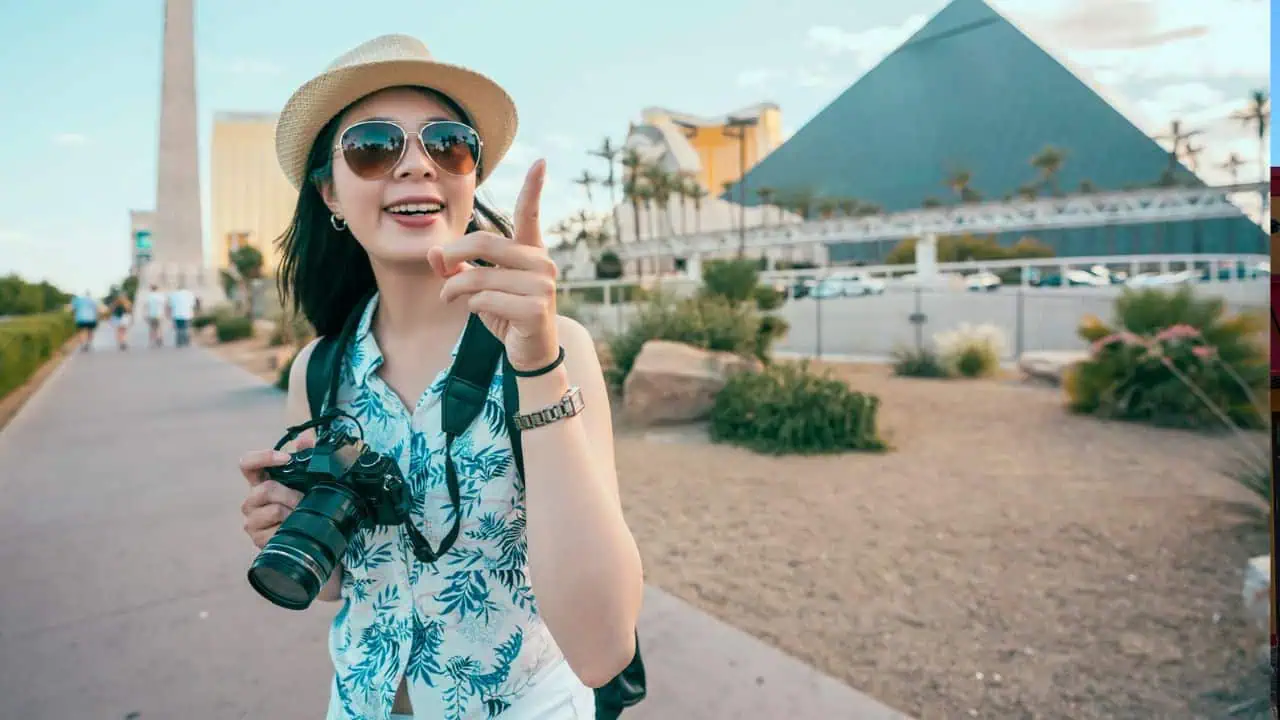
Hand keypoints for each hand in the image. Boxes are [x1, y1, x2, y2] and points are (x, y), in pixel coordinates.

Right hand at [238, 431, 313, 548]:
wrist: (309, 535)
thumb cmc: (304, 503)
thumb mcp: (308, 479)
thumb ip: (306, 456)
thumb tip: (305, 437)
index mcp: (260, 481)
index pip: (247, 463)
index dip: (263, 458)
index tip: (286, 458)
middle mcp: (251, 499)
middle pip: (266, 489)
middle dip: (291, 494)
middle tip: (305, 500)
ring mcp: (252, 520)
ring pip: (275, 509)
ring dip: (294, 512)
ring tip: (302, 516)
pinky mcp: (257, 538)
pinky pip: (277, 531)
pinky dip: (291, 529)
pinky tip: (295, 530)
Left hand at [430, 159, 560, 371]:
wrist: (531, 353)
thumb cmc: (507, 312)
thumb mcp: (482, 285)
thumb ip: (458, 266)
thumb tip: (431, 252)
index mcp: (531, 251)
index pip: (530, 214)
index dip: (534, 188)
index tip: (540, 161)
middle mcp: (541, 263)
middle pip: (484, 243)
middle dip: (451, 253)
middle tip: (437, 266)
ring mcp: (542, 286)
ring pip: (478, 276)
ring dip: (453, 288)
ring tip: (447, 296)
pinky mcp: (535, 309)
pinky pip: (484, 299)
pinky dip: (470, 305)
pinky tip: (476, 312)